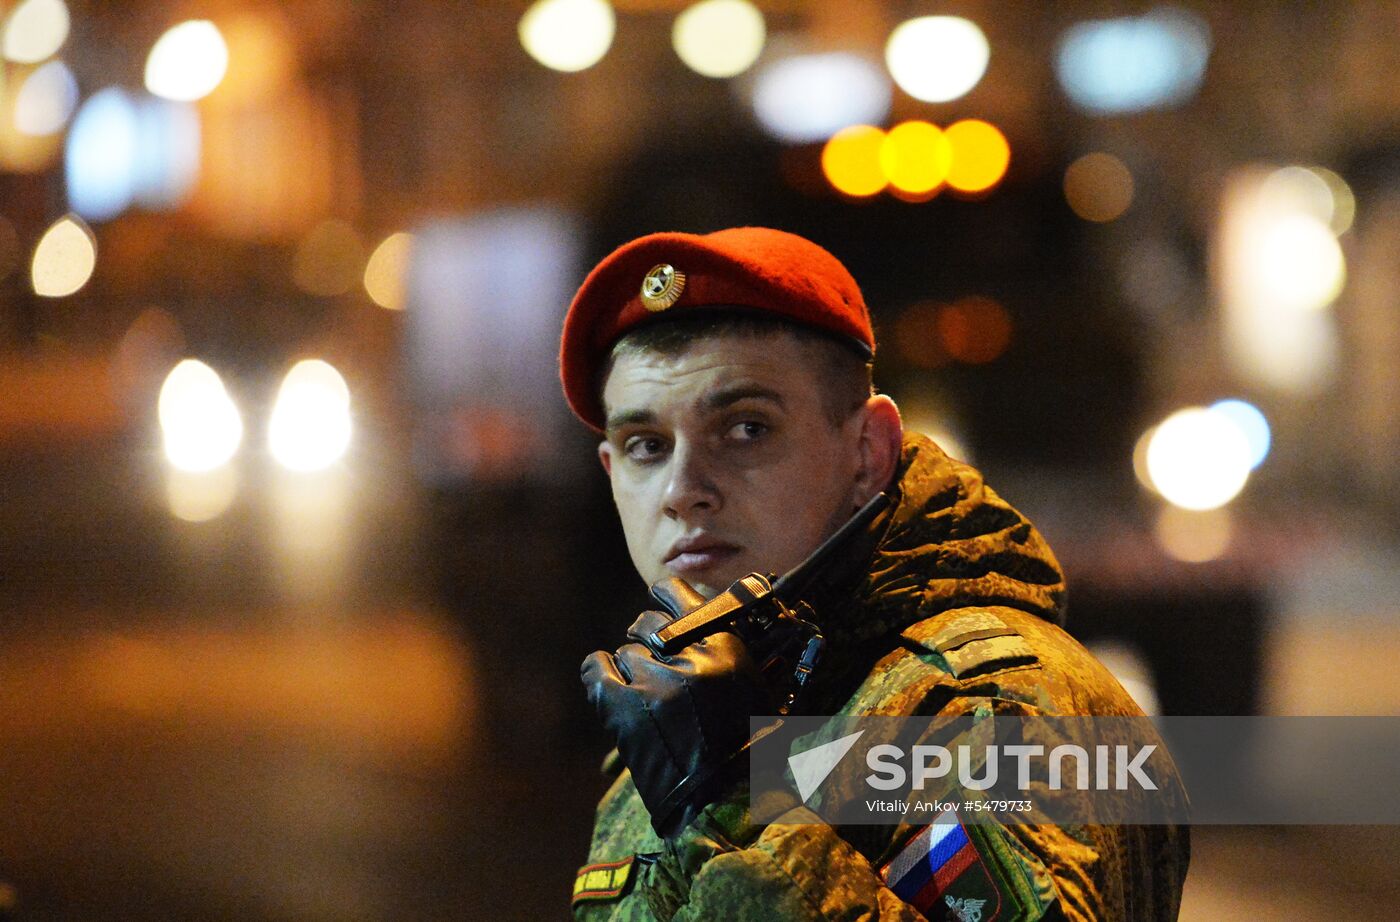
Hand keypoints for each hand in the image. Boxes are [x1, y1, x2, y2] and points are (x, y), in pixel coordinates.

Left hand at [581, 609, 776, 838]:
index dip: (665, 597)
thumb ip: (720, 648)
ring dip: (633, 671)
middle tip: (654, 662)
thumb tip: (688, 620)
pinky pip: (598, 670)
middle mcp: (690, 657)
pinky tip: (602, 674)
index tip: (659, 602)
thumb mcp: (748, 684)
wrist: (725, 797)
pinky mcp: (627, 709)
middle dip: (649, 641)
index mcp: (725, 647)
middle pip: (649, 624)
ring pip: (628, 653)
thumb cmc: (743, 742)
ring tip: (647, 697)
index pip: (682, 596)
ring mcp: (655, 682)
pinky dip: (599, 671)